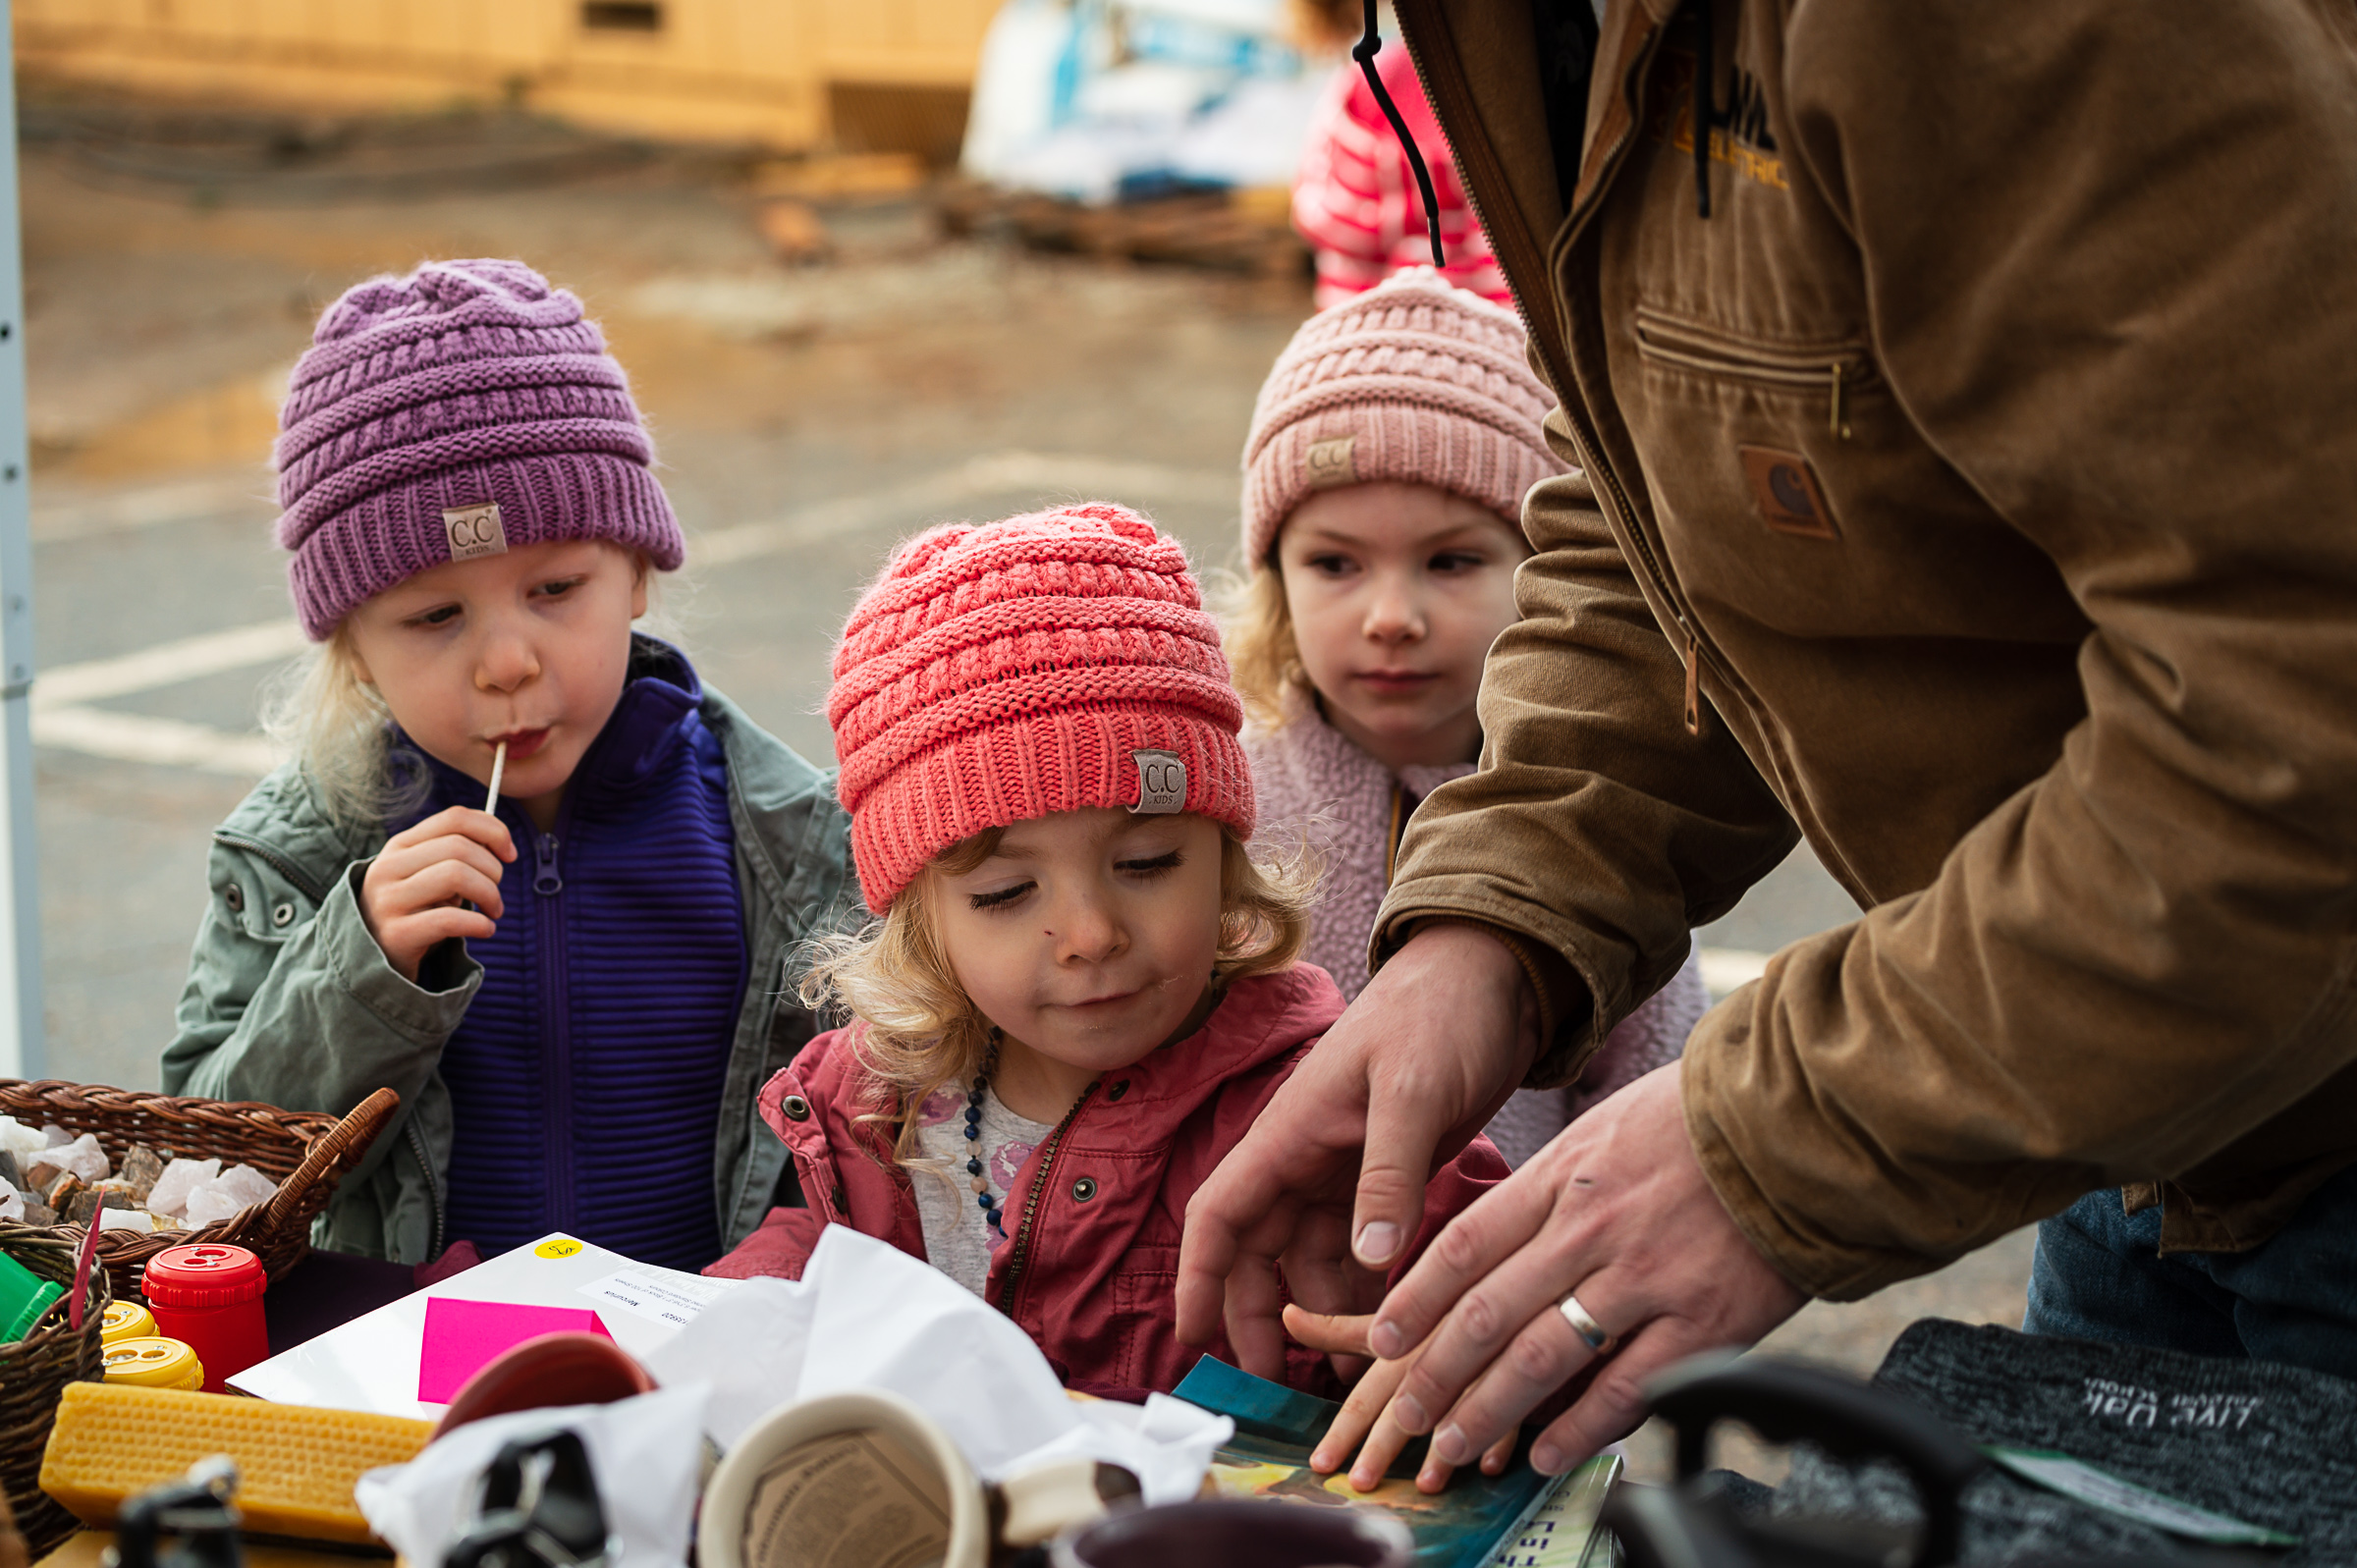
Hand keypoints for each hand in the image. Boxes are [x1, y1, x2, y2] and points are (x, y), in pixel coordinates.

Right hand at [359, 807, 515, 981]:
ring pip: (456, 875)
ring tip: (493, 911)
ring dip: (489, 894)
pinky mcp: (397, 934)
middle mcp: (389, 867)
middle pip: (459, 847)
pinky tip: (486, 929)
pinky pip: (450, 919)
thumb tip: (501, 843)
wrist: (371, 958)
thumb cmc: (414, 910)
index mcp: (400, 845)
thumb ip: (456, 853)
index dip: (493, 831)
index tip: (510, 854)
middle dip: (493, 869)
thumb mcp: (426, 873)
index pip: (455, 818)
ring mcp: (389, 900)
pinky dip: (479, 923)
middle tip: (496, 893)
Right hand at [1177, 923, 1538, 1379]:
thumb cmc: (1439, 1013)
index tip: (1193, 1338)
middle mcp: (1305, 1155)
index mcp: (1290, 1131)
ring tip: (1348, 1364)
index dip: (1198, 1277)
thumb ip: (1388, 1173)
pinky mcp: (1387, 1173)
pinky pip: (1357, 1243)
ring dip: (1318, 1306)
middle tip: (1282, 1382)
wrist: (1488, 974)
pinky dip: (1363, 1283)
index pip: (1220, 1213)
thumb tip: (1367, 1259)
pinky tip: (1385, 1320)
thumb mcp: (1413, 1091)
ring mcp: (1344, 1167)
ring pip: (1308, 1254)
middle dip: (1260, 1314)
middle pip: (1259, 1250)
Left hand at [1284, 1306, 1513, 1492]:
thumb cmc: (1436, 1305)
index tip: (1320, 1464)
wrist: (1506, 1273)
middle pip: (1404, 1405)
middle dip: (1381, 1447)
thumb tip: (1286, 1316)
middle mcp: (1433, 1353)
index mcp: (1399, 1343)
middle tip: (1362, 1482)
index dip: (1341, 1431)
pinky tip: (1490, 1464)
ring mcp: (1478, 1361)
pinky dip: (1501, 1435)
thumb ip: (1338, 1329)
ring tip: (1426, 1485)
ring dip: (1443, 1449)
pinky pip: (1514, 1404)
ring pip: (1457, 1406)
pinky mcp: (1520, 1367)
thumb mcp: (1389, 1315)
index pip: (1363, 1395)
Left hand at [1369, 1061, 1806, 1473]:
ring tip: (1454, 1446)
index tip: (1381, 1339)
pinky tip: (1545, 1455)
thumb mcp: (1605, 1129)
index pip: (1464, 1247)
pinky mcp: (1702, 1322)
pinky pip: (1623, 1388)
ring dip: (1489, 1411)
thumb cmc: (1702, 1122)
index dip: (1416, 1301)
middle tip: (1403, 1417)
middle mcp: (1590, 1227)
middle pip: (1489, 1311)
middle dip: (1435, 1373)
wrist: (1801, 1125)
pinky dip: (1577, 1429)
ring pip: (1542, 1357)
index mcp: (1561, 1177)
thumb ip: (1553, 1184)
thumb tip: (1498, 1234)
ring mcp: (1645, 1277)